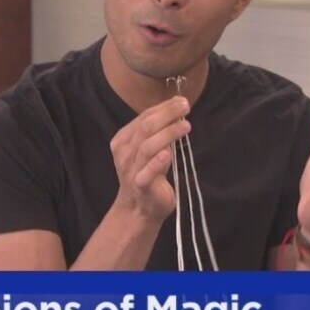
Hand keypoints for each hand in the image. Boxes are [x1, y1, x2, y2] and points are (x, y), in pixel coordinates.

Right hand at [109, 95, 191, 222]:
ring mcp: (131, 169)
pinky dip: (157, 163)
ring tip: (186, 126)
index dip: (163, 107)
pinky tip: (168, 154)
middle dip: (167, 114)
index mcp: (123, 140)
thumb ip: (158, 131)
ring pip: (147, 146)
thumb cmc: (148, 174)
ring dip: (168, 133)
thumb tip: (177, 108)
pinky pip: (147, 173)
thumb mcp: (149, 149)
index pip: (143, 117)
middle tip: (185, 107)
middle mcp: (124, 152)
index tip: (181, 101)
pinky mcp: (140, 186)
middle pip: (145, 127)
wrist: (139, 209)